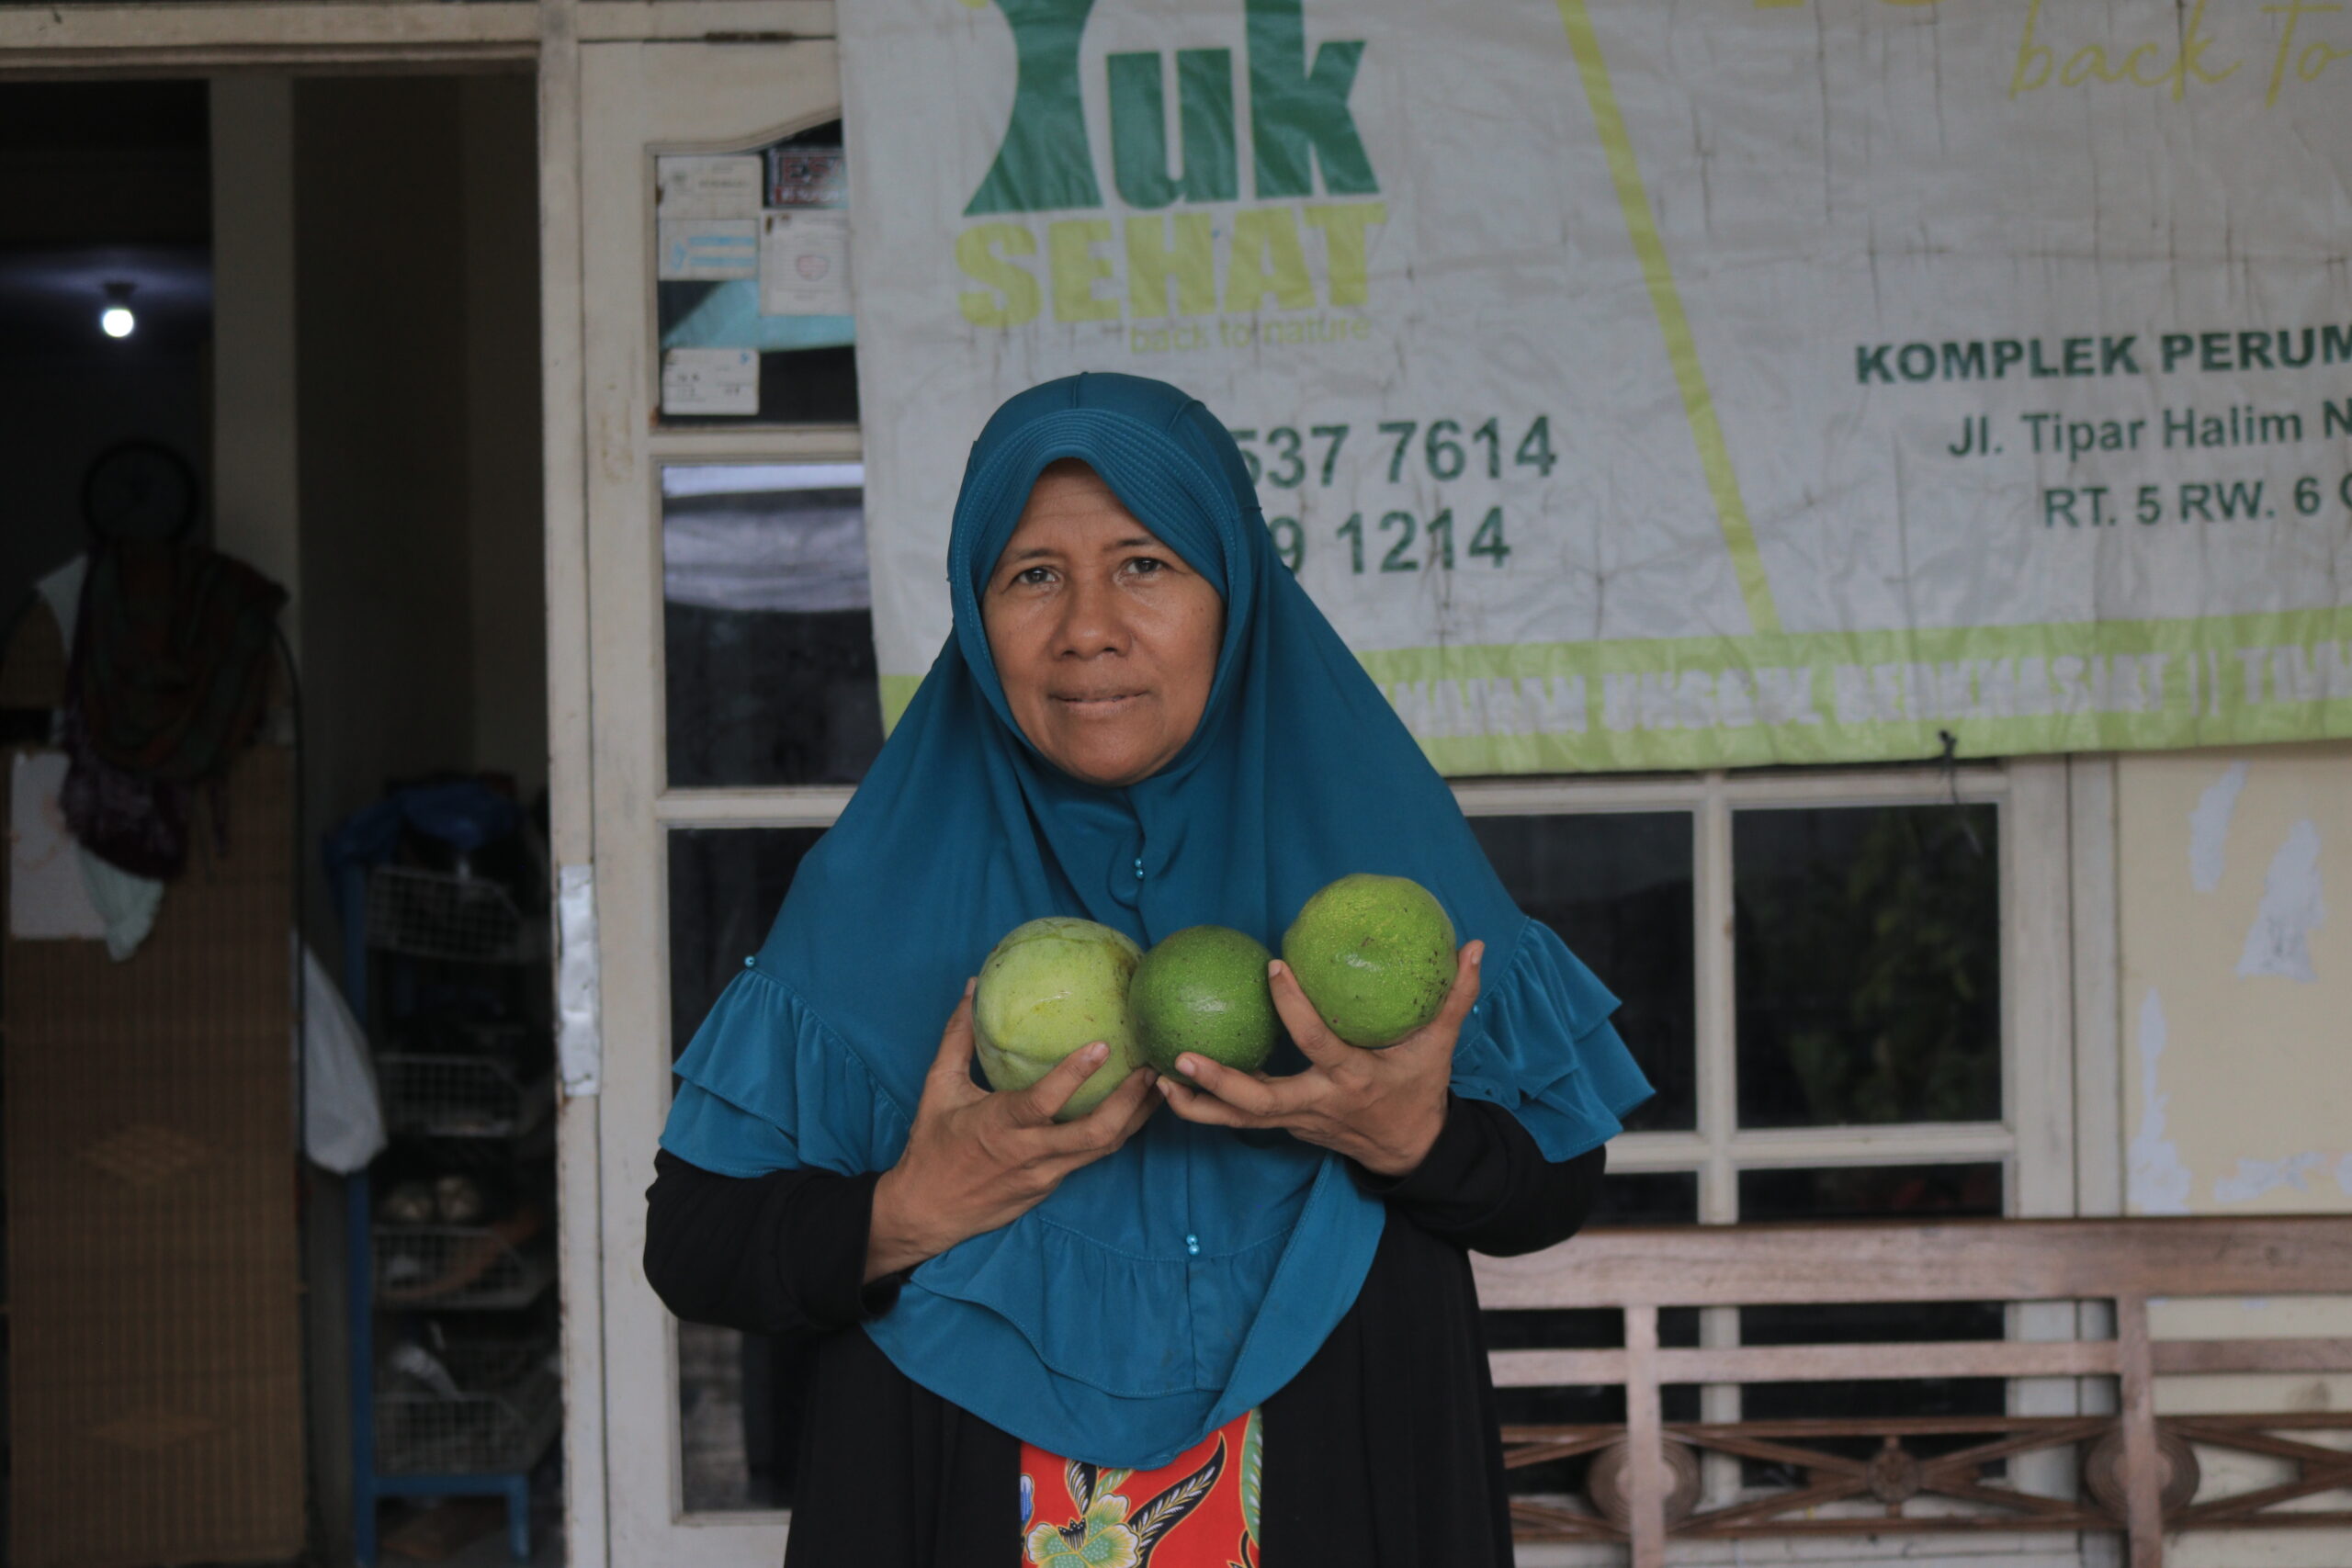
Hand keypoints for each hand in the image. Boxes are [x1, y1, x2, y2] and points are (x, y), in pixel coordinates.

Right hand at [865, 980, 1158, 1281]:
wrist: (928, 1212)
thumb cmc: (932, 1145)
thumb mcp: (938, 1088)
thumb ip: (959, 1038)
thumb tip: (973, 988)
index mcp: (999, 1125)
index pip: (1044, 1102)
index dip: (1075, 1075)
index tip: (1104, 1045)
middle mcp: (1029, 1153)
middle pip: (1095, 1133)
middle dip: (1130, 1101)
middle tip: (1153, 1067)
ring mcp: (1045, 1175)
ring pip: (1103, 1148)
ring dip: (1135, 1117)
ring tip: (1159, 1085)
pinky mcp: (1051, 1187)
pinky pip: (1091, 1158)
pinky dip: (1116, 1134)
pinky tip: (1132, 1111)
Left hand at [1157, 941, 1482, 1177]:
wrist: (1410, 1151)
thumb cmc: (1420, 1090)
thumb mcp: (1440, 1046)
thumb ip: (1456, 997)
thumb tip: (1474, 945)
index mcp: (1353, 1078)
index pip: (1318, 1043)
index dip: (1295, 1008)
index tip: (1274, 969)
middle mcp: (1319, 1103)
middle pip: (1261, 1101)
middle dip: (1221, 1081)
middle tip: (1182, 1055)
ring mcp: (1298, 1120)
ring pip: (1239, 1120)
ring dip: (1198, 1104)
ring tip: (1159, 1079)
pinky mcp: (1285, 1126)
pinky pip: (1239, 1119)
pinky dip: (1207, 1107)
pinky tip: (1172, 1086)